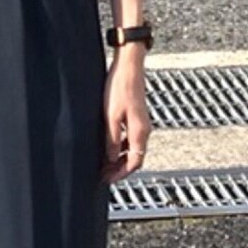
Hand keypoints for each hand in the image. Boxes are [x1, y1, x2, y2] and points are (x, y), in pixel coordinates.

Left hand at [100, 46, 150, 183]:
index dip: (121, 174)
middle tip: (102, 174)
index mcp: (139, 132)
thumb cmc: (118, 89)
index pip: (135, 162)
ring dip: (119, 159)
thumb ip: (112, 140)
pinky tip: (109, 147)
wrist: (128, 68)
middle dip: (119, 169)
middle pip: (135, 158)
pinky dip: (121, 147)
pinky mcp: (137, 117)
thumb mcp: (111, 117)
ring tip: (103, 163)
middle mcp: (144, 130)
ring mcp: (142, 124)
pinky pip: (131, 139)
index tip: (107, 179)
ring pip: (133, 149)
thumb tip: (110, 158)